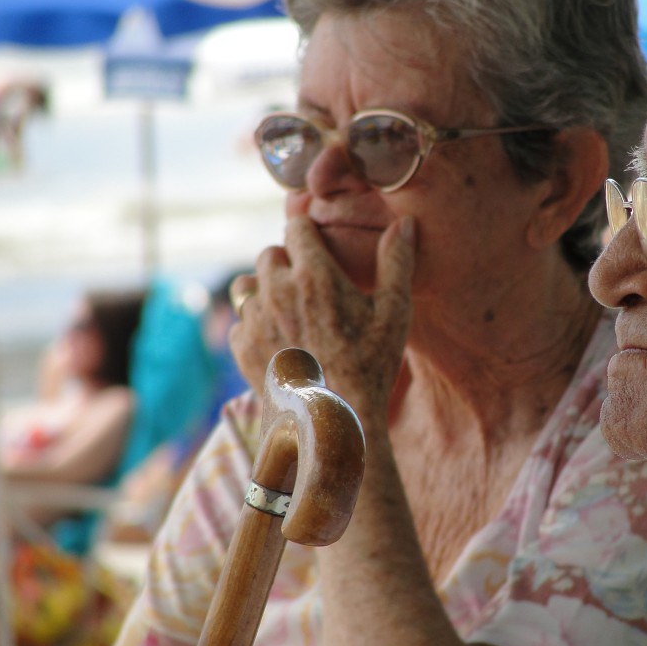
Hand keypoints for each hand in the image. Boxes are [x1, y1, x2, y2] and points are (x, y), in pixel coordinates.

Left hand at [229, 214, 415, 424]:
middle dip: (288, 262)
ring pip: (249, 285)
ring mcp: (255, 320)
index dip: (310, 235)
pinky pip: (241, 320)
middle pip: (270, 254)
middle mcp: (277, 291)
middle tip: (312, 285)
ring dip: (267, 291)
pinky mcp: (242, 347)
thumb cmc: (371, 366)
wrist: (333, 423)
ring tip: (293, 311)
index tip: (321, 248)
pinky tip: (282, 339)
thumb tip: (405, 222)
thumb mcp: (395, 313)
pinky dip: (256, 324)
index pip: (296, 227)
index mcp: (314, 275)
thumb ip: (397, 262)